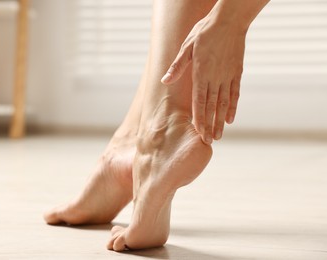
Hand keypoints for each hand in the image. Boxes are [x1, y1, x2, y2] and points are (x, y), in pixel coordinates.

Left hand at [161, 17, 245, 143]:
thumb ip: (177, 66)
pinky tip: (231, 118)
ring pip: (224, 103)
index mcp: (201, 73)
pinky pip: (235, 93)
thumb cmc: (205, 31)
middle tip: (209, 141)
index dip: (199, 118)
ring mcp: (228, 76)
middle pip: (212, 106)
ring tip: (219, 135)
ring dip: (221, 120)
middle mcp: (215, 78)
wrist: (229, 20)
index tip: (199, 133)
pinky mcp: (236, 72)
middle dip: (210, 125)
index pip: (200, 101)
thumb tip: (164, 80)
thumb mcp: (187, 46)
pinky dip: (233, 106)